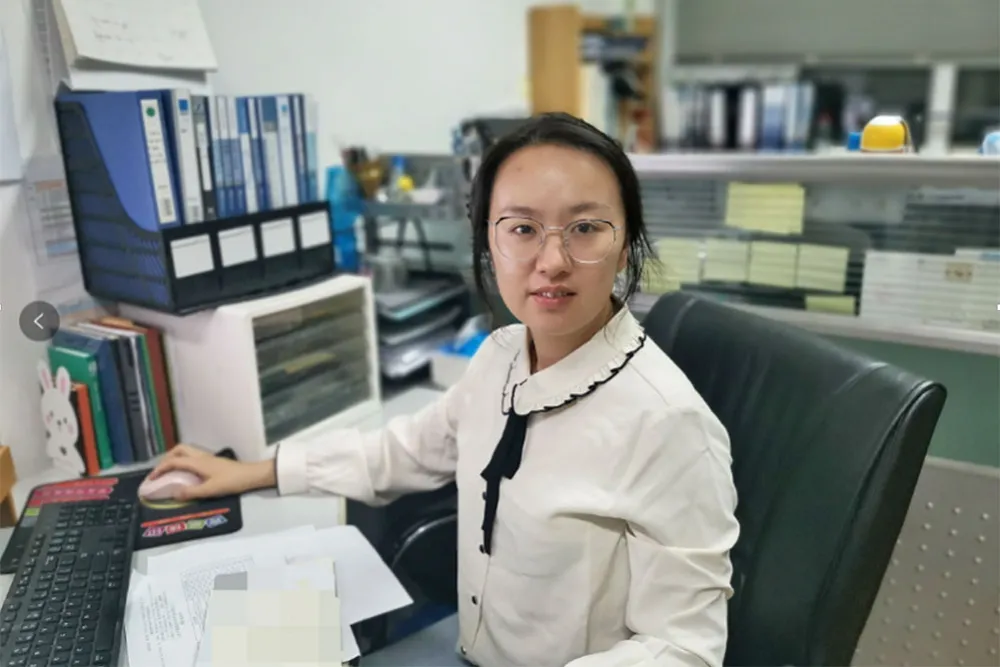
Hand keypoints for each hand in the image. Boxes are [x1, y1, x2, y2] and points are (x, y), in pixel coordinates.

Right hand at [146, 444, 276, 499]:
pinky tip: (185, 473)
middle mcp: (201, 456)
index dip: (159, 469)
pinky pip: (192, 457)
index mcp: (198, 462)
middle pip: (178, 450)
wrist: (251, 475)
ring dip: (175, 458)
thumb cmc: (232, 481)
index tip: (150, 479)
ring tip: (169, 472)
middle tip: (159, 472)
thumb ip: (191, 492)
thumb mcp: (211, 490)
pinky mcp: (212, 461)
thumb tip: (173, 494)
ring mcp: (207, 457)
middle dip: (166, 459)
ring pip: (186, 451)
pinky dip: (183, 461)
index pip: (173, 461)